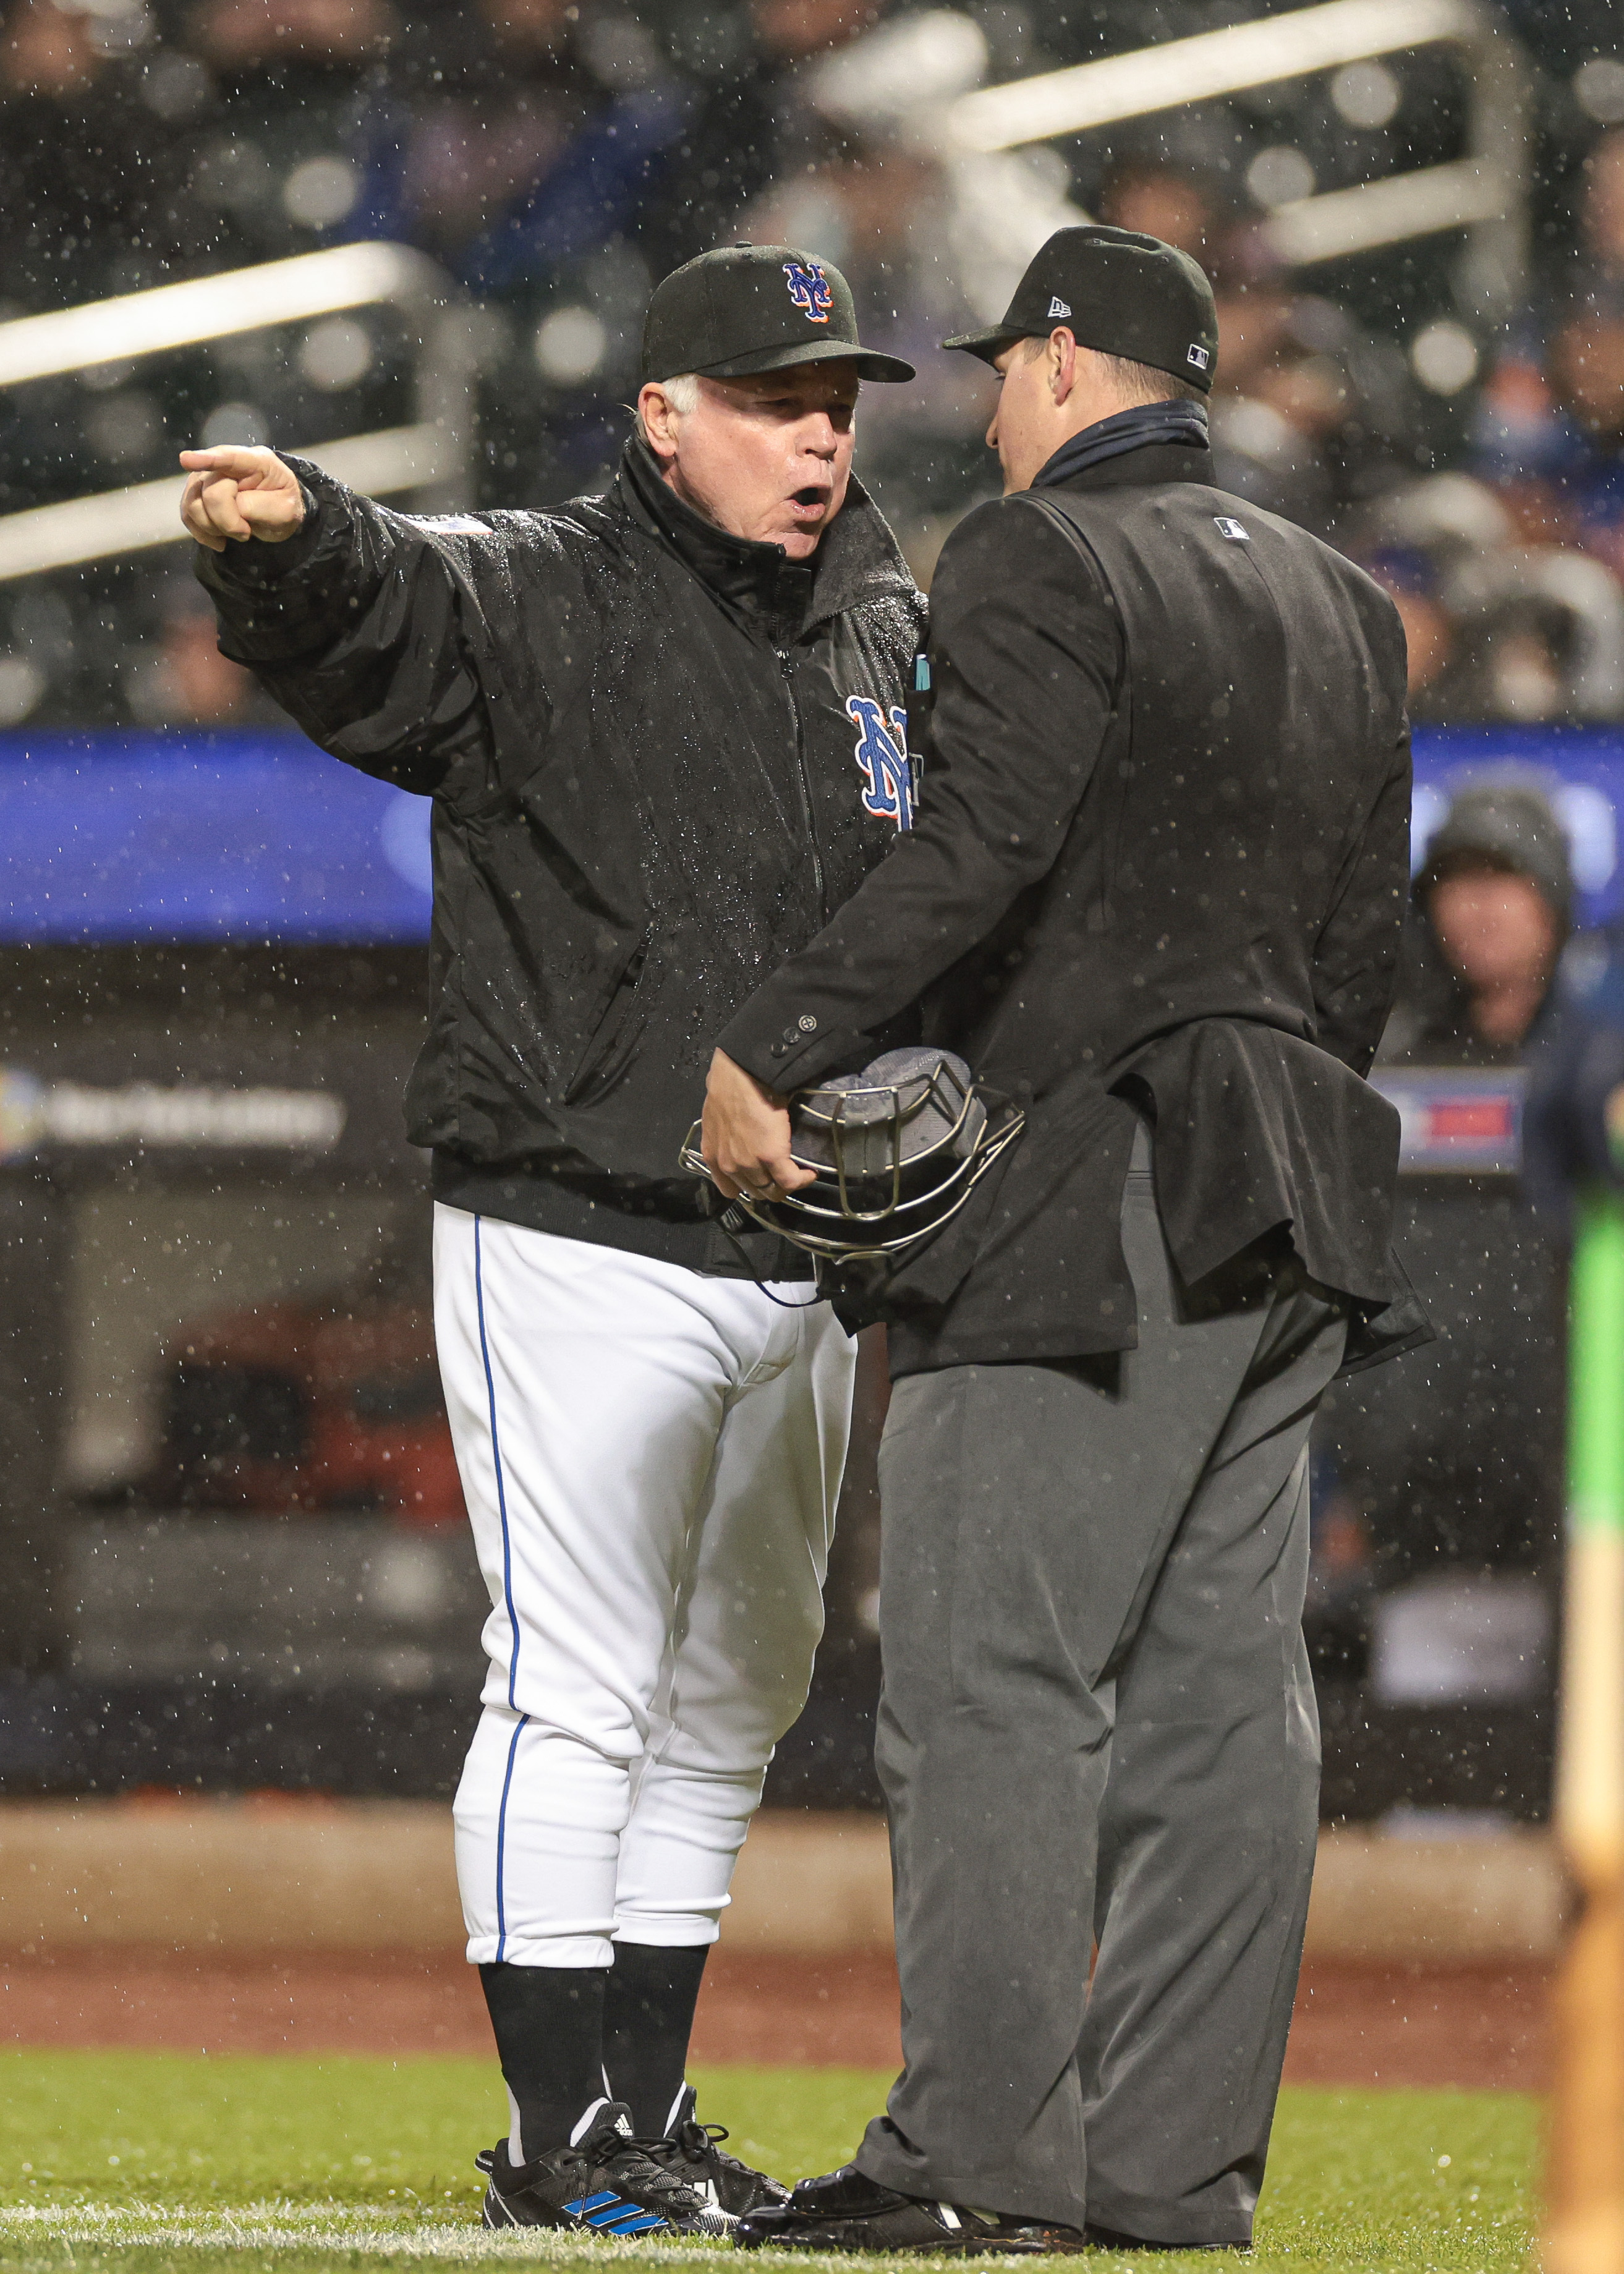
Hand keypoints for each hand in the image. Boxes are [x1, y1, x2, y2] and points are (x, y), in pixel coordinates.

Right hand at [178, 446, 305, 551]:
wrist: (276, 515)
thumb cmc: (283, 507)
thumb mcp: (285, 511)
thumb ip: (260, 506)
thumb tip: (234, 505)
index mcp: (257, 462)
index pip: (230, 458)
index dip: (208, 459)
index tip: (186, 460)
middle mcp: (227, 464)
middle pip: (211, 492)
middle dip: (228, 521)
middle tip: (246, 532)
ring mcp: (207, 476)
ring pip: (193, 504)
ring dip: (213, 527)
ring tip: (236, 531)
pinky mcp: (196, 492)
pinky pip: (187, 514)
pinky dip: (202, 532)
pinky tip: (219, 538)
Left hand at [701, 1049, 816, 1201]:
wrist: (742, 1074)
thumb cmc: (730, 1086)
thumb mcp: (717, 1118)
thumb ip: (726, 1136)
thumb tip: (740, 1135)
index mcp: (713, 1155)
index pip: (729, 1189)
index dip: (748, 1186)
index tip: (760, 1177)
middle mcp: (728, 1165)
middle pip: (755, 1191)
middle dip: (771, 1186)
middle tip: (785, 1174)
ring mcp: (749, 1164)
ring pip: (773, 1191)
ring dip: (788, 1184)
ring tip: (799, 1174)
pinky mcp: (771, 1158)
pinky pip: (791, 1180)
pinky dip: (803, 1179)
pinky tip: (809, 1173)